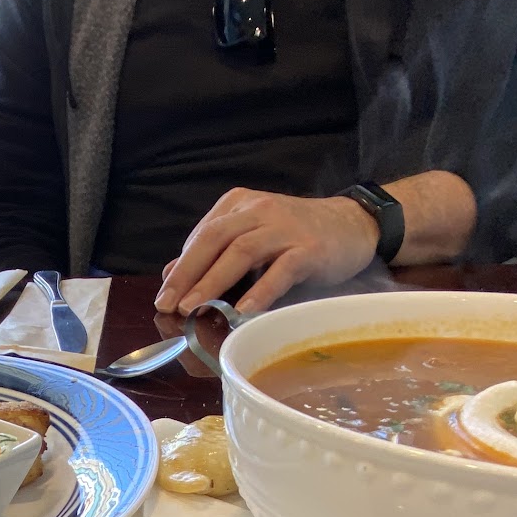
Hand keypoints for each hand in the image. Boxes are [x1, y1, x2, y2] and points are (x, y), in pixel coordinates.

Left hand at [155, 189, 378, 315]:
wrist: (353, 226)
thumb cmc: (296, 237)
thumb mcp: (251, 238)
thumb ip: (214, 254)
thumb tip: (171, 274)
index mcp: (239, 205)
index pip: (202, 235)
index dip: (181, 268)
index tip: (163, 297)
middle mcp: (258, 210)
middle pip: (214, 240)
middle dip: (187, 275)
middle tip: (168, 305)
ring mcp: (285, 228)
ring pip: (241, 252)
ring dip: (213, 282)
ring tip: (194, 309)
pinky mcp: (309, 249)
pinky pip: (280, 270)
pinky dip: (260, 292)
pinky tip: (243, 312)